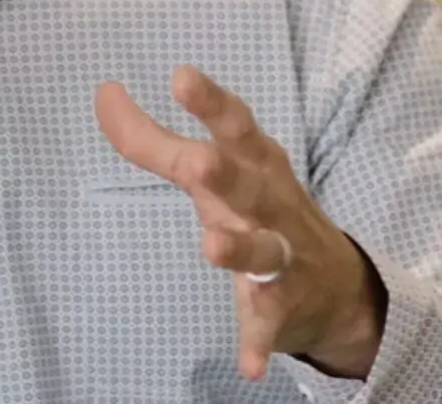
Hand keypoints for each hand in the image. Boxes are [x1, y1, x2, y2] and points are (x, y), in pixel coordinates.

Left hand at [95, 66, 385, 381]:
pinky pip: (268, 325)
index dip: (210, 102)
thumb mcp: (216, 169)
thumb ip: (156, 139)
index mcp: (256, 164)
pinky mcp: (282, 307)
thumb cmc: (258, 207)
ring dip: (238, 250)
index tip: (182, 76)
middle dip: (223, 172)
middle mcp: (271, 204)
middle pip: (247, 185)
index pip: (235, 126)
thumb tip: (102, 93)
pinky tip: (249, 365)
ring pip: (262, 252)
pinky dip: (258, 343)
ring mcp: (282, 256)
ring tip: (211, 248)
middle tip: (198, 162)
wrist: (338, 287)